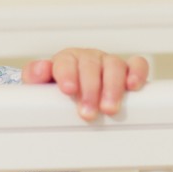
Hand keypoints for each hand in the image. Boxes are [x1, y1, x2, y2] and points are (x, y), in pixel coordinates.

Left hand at [22, 48, 148, 120]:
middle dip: (90, 90)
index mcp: (66, 60)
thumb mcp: (41, 86)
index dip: (67, 74)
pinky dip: (137, 73)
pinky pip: (137, 64)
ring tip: (108, 109)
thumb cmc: (58, 90)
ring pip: (114, 66)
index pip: (66, 62)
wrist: (74, 91)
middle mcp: (88, 59)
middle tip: (87, 112)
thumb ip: (35, 77)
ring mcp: (108, 63)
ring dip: (112, 87)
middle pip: (90, 66)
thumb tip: (40, 69)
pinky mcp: (127, 70)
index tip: (68, 90)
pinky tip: (133, 87)